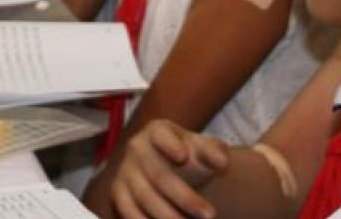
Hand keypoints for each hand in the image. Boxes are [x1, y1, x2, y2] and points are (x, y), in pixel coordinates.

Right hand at [112, 120, 230, 218]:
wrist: (168, 166)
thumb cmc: (190, 155)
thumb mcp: (204, 148)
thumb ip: (215, 152)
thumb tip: (222, 162)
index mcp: (157, 131)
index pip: (161, 136)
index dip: (169, 145)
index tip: (183, 156)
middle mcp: (136, 149)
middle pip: (159, 175)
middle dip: (185, 198)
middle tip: (211, 214)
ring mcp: (125, 172)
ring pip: (145, 198)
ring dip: (169, 216)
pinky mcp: (118, 193)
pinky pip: (130, 212)